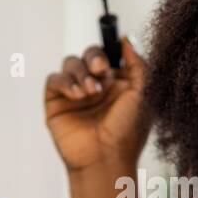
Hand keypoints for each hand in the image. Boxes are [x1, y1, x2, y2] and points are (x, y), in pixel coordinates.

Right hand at [43, 37, 149, 172]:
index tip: (112, 55)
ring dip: (81, 72)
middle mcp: (96, 85)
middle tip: (100, 69)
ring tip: (91, 92)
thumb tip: (126, 39)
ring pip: (71, 63)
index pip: (108, 53)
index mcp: (117, 82)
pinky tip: (77, 95)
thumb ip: (137, 64)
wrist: (105, 158)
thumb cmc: (127, 131)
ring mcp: (75, 93)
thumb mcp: (142, 94)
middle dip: (94, 56)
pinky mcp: (57, 102)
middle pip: (88, 54)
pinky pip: (55, 79)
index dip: (108, 49)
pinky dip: (65, 82)